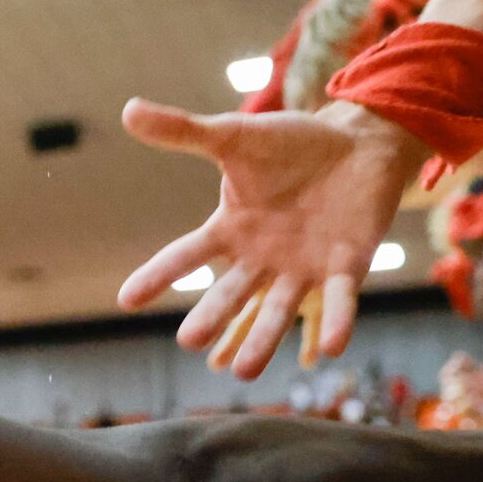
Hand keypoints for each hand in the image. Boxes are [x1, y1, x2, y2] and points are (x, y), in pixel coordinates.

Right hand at [119, 98, 426, 378]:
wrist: (356, 145)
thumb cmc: (293, 145)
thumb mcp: (235, 136)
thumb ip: (184, 131)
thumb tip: (128, 110)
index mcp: (231, 229)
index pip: (187, 255)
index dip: (158, 275)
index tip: (126, 299)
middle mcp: (262, 257)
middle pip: (231, 292)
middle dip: (212, 317)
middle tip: (189, 342)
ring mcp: (303, 266)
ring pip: (278, 309)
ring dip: (263, 340)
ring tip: (244, 371)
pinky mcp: (346, 266)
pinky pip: (340, 299)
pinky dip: (336, 321)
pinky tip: (330, 347)